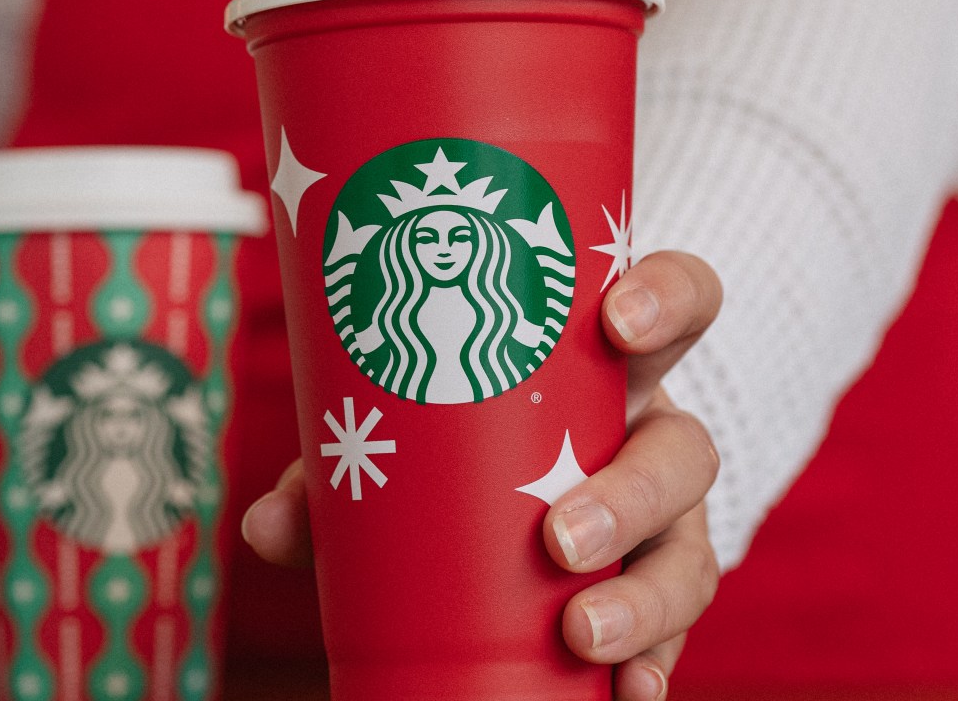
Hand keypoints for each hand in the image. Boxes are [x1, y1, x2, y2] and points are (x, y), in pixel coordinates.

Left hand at [240, 250, 723, 700]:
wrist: (512, 498)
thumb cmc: (458, 440)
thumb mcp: (404, 437)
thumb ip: (337, 473)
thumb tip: (265, 527)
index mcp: (607, 364)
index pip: (680, 301)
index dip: (667, 297)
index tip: (616, 318)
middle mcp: (654, 437)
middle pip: (687, 451)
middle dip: (632, 493)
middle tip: (558, 538)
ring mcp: (669, 523)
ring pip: (692, 553)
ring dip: (644, 597)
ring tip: (581, 632)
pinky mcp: (660, 592)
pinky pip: (678, 633)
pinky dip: (657, 664)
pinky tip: (632, 693)